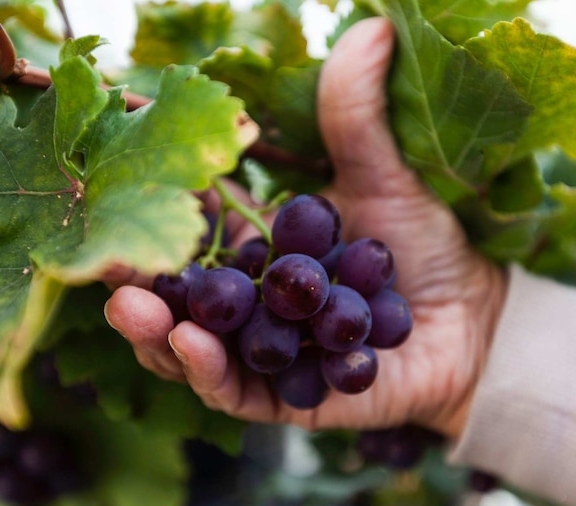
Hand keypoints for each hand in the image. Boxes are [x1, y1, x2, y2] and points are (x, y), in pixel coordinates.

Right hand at [104, 17, 506, 438]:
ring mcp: (259, 352)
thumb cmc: (424, 247)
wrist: (474, 321)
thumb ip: (359, 116)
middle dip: (133, 277)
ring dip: (155, 330)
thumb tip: (372, 29)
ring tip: (132, 303)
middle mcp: (248, 302)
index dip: (152, 209)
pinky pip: (234, 392)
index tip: (118, 180)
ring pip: (188, 347)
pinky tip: (190, 343)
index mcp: (256, 248)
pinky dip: (208, 372)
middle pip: (175, 293)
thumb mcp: (387, 178)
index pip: (189, 228)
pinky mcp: (282, 398)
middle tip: (101, 255)